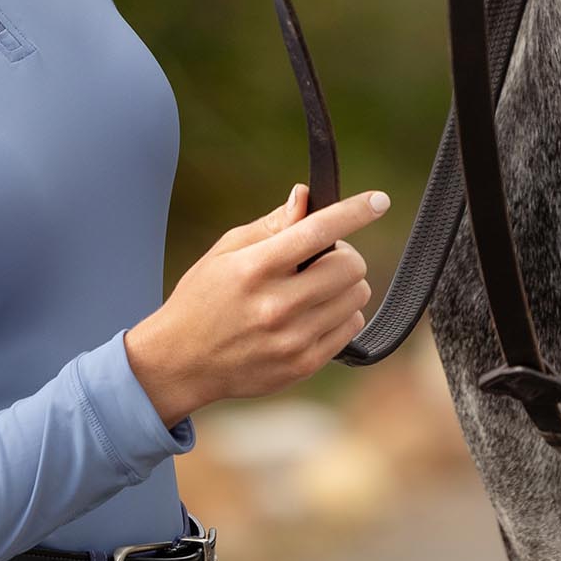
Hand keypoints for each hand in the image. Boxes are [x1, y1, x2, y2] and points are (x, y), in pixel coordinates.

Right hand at [124, 181, 387, 422]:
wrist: (181, 363)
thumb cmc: (203, 299)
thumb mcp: (225, 252)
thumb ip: (271, 225)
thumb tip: (306, 196)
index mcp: (255, 269)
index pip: (317, 232)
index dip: (354, 212)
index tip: (379, 201)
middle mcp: (276, 305)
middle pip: (350, 267)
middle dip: (344, 255)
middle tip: (322, 259)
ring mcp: (292, 339)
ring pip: (357, 297)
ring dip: (344, 286)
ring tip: (314, 289)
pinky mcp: (303, 364)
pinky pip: (351, 328)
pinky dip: (340, 315)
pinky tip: (312, 315)